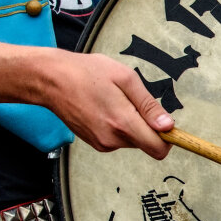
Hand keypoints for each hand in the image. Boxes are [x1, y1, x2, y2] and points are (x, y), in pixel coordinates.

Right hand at [0, 38, 174, 159]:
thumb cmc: (86, 72)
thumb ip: (149, 105)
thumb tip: (168, 126)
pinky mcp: (95, 143)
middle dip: (147, 125)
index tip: (171, 127)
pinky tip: (104, 107)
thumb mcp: (125, 79)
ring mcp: (102, 143)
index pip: (158, 148)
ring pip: (132, 140)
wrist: (50, 79)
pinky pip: (118, 138)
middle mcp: (112, 139)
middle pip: (146, 143)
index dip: (169, 139)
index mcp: (123, 123)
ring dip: (131, 124)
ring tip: (114, 100)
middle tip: (133, 100)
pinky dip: (118, 126)